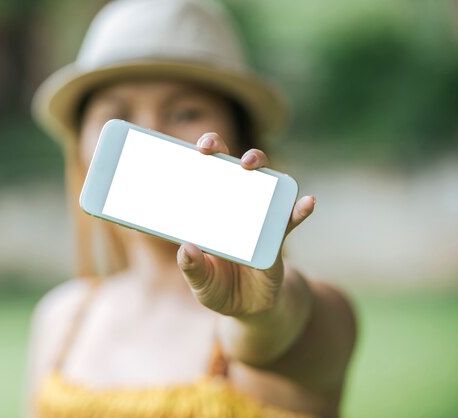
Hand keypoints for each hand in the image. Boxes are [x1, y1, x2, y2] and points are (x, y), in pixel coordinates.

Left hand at [177, 133, 314, 316]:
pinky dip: (299, 209)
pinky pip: (290, 218)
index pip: (197, 178)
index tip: (181, 149)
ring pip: (259, 181)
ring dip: (256, 165)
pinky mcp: (278, 234)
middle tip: (208, 147)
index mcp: (208, 214)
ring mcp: (257, 216)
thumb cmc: (220, 289)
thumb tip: (185, 249)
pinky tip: (307, 202)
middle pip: (226, 168)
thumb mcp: (202, 283)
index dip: (191, 160)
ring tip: (249, 164)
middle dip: (218, 149)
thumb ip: (193, 269)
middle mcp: (232, 206)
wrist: (252, 308)